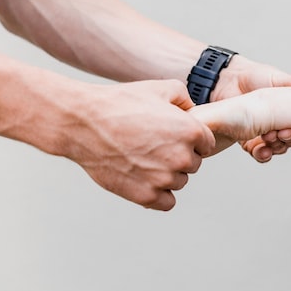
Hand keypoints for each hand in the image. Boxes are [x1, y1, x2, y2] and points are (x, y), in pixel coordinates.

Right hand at [64, 80, 214, 209]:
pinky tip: (145, 179)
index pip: (207, 143)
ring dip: (167, 174)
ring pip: (179, 182)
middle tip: (154, 145)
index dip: (191, 138)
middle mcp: (182, 157)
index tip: (173, 135)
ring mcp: (164, 179)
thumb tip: (192, 109)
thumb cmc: (119, 103)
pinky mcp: (146, 196)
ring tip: (144, 158)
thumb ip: (184, 98)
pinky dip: (159, 194)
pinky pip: (167, 202)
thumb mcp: (159, 88)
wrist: (83, 123)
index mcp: (191, 131)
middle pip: (194, 164)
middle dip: (179, 155)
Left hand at [212, 56, 290, 161]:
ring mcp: (267, 134)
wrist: (228, 81)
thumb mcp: (277, 79)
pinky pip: (260, 153)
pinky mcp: (251, 141)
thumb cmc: (255, 76)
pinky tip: (262, 150)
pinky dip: (262, 154)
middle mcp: (283, 125)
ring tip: (270, 137)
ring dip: (277, 146)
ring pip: (279, 148)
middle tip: (284, 133)